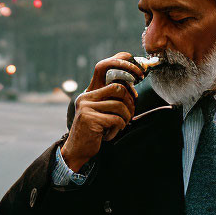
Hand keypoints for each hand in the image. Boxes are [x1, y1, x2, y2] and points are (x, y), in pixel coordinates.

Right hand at [60, 53, 143, 171]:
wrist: (77, 151)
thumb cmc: (94, 132)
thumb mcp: (101, 113)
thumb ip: (111, 100)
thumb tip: (132, 90)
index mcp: (88, 93)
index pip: (104, 69)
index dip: (122, 64)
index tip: (138, 72)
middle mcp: (85, 97)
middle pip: (117, 88)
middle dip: (129, 102)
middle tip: (130, 115)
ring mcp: (86, 108)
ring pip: (119, 106)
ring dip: (125, 119)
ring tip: (119, 127)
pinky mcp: (90, 119)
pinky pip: (116, 120)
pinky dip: (117, 129)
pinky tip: (109, 135)